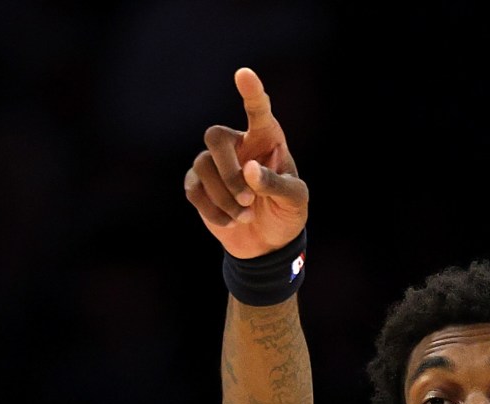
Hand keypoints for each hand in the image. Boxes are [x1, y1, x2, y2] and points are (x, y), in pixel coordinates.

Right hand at [183, 67, 309, 257]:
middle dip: (228, 171)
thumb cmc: (286, 212)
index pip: (258, 110)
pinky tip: (231, 222)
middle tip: (247, 200)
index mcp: (266, 138)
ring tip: (245, 216)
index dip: (251, 92)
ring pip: (204, 166)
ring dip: (224, 197)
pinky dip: (214, 210)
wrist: (267, 243)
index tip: (244, 74)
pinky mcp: (198, 185)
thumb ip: (276, 184)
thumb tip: (249, 171)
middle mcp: (237, 144)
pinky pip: (195, 190)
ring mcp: (214, 163)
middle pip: (214, 137)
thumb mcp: (294, 200)